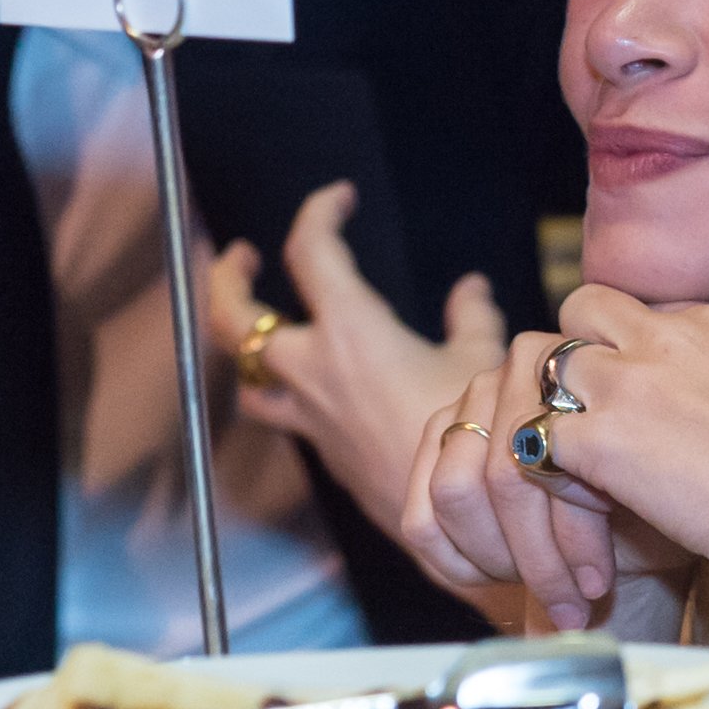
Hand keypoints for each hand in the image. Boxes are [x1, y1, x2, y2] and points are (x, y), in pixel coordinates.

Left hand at [205, 182, 507, 532]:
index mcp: (352, 330)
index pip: (311, 252)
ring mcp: (309, 415)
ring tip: (254, 328)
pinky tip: (313, 386)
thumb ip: (470, 316)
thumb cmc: (472, 428)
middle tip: (238, 256)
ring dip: (241, 346)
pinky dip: (284, 389)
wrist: (456, 510)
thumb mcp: (482, 358)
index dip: (319, 213)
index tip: (339, 198)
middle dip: (225, 280)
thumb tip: (470, 288)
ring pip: (244, 377)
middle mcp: (314, 370)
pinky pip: (281, 412)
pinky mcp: (322, 450)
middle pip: (232, 319)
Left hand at [403, 288, 708, 635]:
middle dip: (573, 357)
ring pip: (540, 365)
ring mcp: (629, 380)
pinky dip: (552, 480)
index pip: (647, 309)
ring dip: (550, 413)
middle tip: (585, 419)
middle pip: (584, 309)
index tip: (644, 407)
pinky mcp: (601, 438)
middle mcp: (669, 333)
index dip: (632, 355)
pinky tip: (589, 517)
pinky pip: (539, 442)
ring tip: (573, 472)